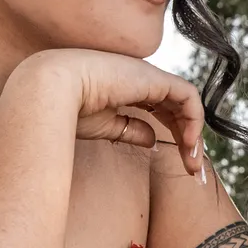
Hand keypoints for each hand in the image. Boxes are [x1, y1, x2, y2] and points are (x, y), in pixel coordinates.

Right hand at [17, 49, 206, 178]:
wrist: (52, 91)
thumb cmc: (68, 108)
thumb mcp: (106, 125)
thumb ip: (131, 130)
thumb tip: (152, 140)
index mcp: (127, 88)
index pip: (162, 109)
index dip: (174, 134)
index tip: (179, 164)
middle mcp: (141, 79)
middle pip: (177, 108)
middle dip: (188, 139)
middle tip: (193, 170)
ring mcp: (148, 76)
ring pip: (186, 103)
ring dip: (193, 134)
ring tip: (192, 163)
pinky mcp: (154, 78)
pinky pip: (188, 96)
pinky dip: (194, 119)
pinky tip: (187, 143)